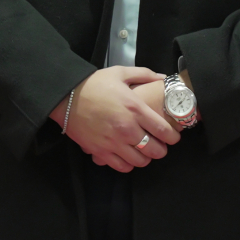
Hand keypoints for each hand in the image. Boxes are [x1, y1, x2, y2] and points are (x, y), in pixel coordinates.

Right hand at [62, 67, 181, 170]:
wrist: (65, 96)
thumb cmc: (94, 84)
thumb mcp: (120, 73)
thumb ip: (144, 74)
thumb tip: (163, 78)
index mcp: (135, 109)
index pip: (163, 130)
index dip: (173, 137)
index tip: (174, 137)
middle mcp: (127, 128)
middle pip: (154, 149)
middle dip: (161, 150)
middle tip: (160, 146)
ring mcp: (113, 142)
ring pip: (140, 161)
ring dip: (145, 158)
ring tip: (144, 152)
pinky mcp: (100, 151)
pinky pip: (121, 167)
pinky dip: (128, 165)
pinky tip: (128, 157)